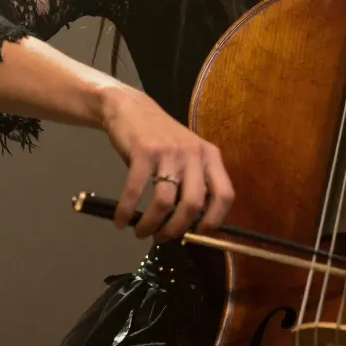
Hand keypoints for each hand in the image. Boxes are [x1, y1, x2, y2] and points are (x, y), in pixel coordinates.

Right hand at [99, 87, 234, 241]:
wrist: (131, 108)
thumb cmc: (161, 137)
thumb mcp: (187, 154)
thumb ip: (192, 182)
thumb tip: (190, 224)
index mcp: (210, 156)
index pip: (224, 194)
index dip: (214, 220)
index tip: (198, 234)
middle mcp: (194, 153)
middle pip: (193, 204)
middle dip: (176, 229)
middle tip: (162, 238)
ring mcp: (169, 152)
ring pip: (164, 202)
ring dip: (151, 224)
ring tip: (141, 233)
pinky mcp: (144, 152)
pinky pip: (135, 191)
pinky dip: (126, 211)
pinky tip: (121, 221)